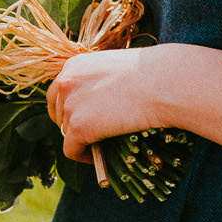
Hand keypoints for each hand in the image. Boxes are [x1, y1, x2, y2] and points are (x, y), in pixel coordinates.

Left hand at [46, 44, 178, 162]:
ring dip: (82, 139)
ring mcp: (70, 104)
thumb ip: (95, 82)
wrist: (164, 82)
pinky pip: (71, 150)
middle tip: (92, 134)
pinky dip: (83, 156)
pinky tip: (99, 156)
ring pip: (66, 133)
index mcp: (73, 65)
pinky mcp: (78, 127)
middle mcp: (65, 82)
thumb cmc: (150, 73)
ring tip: (104, 142)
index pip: (56, 92)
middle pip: (58, 114)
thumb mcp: (114, 69)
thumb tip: (91, 105)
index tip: (81, 118)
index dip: (67, 108)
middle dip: (72, 125)